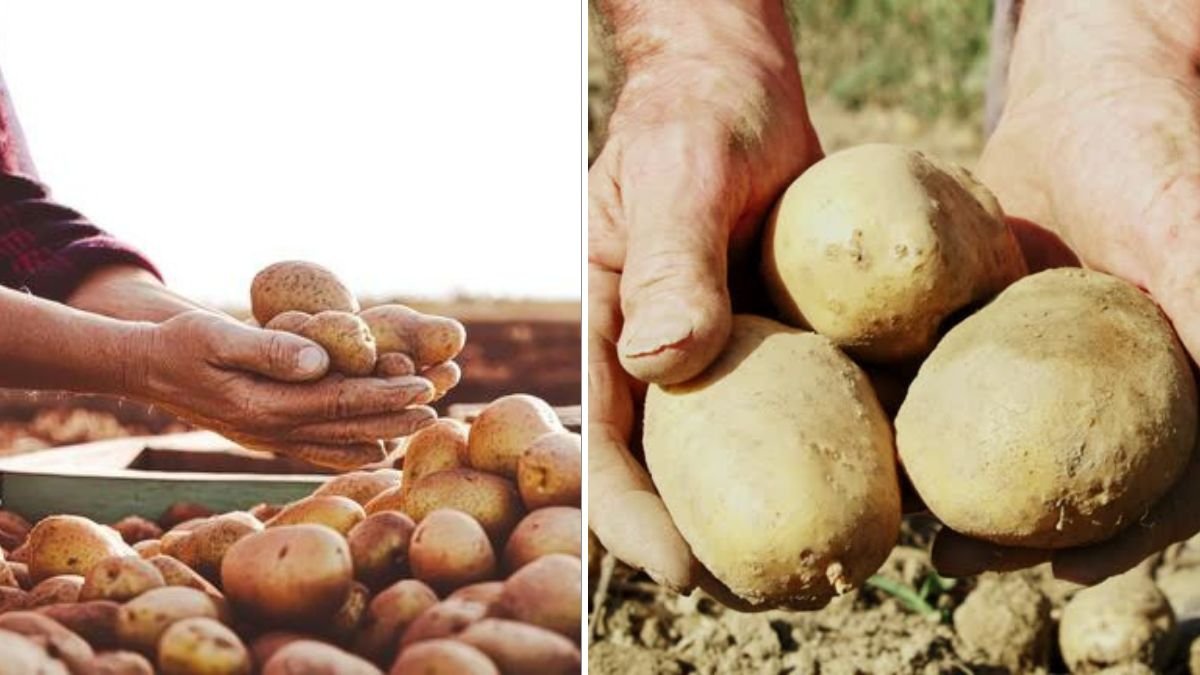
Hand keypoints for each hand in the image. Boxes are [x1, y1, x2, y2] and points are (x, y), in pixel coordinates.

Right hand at [126, 310, 436, 468]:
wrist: (143, 367)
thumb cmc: (179, 342)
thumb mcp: (215, 335)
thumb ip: (268, 350)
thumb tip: (320, 360)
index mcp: (265, 409)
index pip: (341, 403)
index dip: (387, 394)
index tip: (427, 384)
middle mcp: (273, 432)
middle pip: (352, 426)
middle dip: (401, 412)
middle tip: (446, 399)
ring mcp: (272, 438)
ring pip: (342, 440)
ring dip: (388, 428)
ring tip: (429, 417)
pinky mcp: (270, 434)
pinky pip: (322, 447)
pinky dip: (355, 446)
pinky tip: (383, 445)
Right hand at [588, 1, 821, 589]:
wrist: (743, 90)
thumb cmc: (695, 121)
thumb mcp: (676, 179)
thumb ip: (669, 262)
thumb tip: (666, 361)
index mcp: (610, 335)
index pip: (603, 445)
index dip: (628, 519)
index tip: (677, 572)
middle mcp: (663, 364)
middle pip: (674, 479)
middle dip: (709, 548)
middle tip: (771, 596)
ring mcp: (727, 362)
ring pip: (742, 464)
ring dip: (777, 521)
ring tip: (834, 567)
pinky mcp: (782, 348)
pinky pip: (806, 413)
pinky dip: (838, 455)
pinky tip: (886, 486)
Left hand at [932, 0, 1199, 583]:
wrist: (1083, 92)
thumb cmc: (1159, 160)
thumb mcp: (1191, 243)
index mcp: (1169, 389)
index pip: (1158, 492)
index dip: (1119, 541)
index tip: (1061, 570)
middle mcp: (1101, 389)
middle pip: (1057, 488)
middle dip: (1010, 536)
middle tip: (949, 559)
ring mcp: (1036, 365)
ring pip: (994, 450)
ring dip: (951, 489)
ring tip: (901, 517)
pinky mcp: (980, 333)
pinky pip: (947, 387)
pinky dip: (918, 417)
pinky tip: (873, 436)